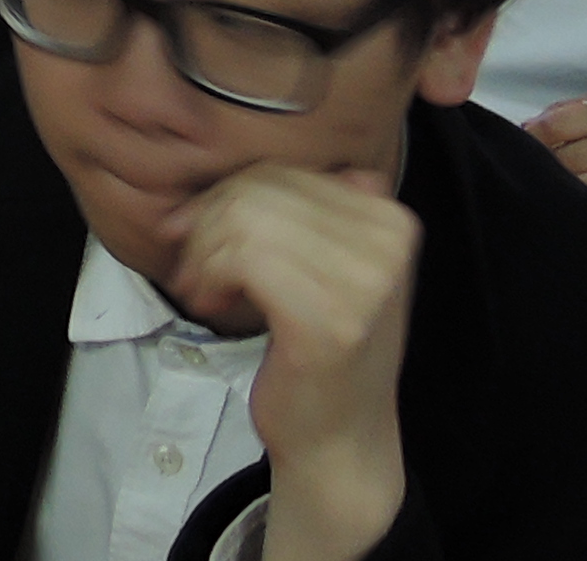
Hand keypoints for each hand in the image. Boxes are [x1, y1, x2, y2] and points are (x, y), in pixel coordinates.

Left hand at [168, 164, 417, 560]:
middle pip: (261, 189)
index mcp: (392, 217)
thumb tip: (216, 147)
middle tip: (194, 264)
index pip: (285, 170)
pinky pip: (243, 257)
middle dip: (209, 221)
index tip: (201, 232)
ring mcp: (366, 283)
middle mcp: (389, 243)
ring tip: (202, 287)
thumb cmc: (319, 346)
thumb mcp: (320, 262)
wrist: (340, 439)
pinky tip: (211, 303)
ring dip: (204, 252)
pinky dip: (209, 275)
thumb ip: (293, 204)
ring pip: (246, 220)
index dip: (228, 195)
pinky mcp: (330, 320)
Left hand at [524, 93, 586, 218]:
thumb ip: (578, 112)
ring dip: (565, 190)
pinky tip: (579, 207)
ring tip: (549, 190)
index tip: (519, 141)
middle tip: (528, 170)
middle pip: (573, 160)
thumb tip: (530, 127)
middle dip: (546, 166)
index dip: (535, 134)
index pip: (565, 122)